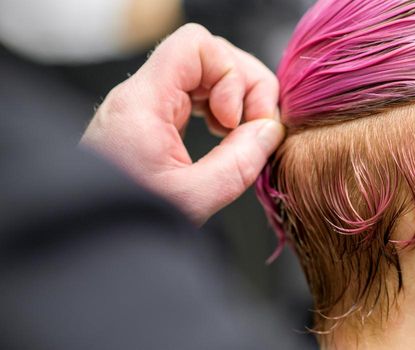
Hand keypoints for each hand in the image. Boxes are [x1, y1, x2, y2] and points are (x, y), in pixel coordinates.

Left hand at [81, 24, 283, 224]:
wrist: (87, 242)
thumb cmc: (123, 224)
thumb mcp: (193, 200)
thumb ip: (238, 163)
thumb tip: (270, 132)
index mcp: (142, 103)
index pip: (196, 45)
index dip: (230, 74)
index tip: (235, 119)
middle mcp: (142, 96)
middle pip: (208, 55)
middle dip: (243, 87)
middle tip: (255, 128)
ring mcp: (147, 107)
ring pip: (206, 73)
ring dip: (235, 99)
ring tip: (241, 135)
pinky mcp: (153, 122)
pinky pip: (197, 95)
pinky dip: (220, 110)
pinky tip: (225, 137)